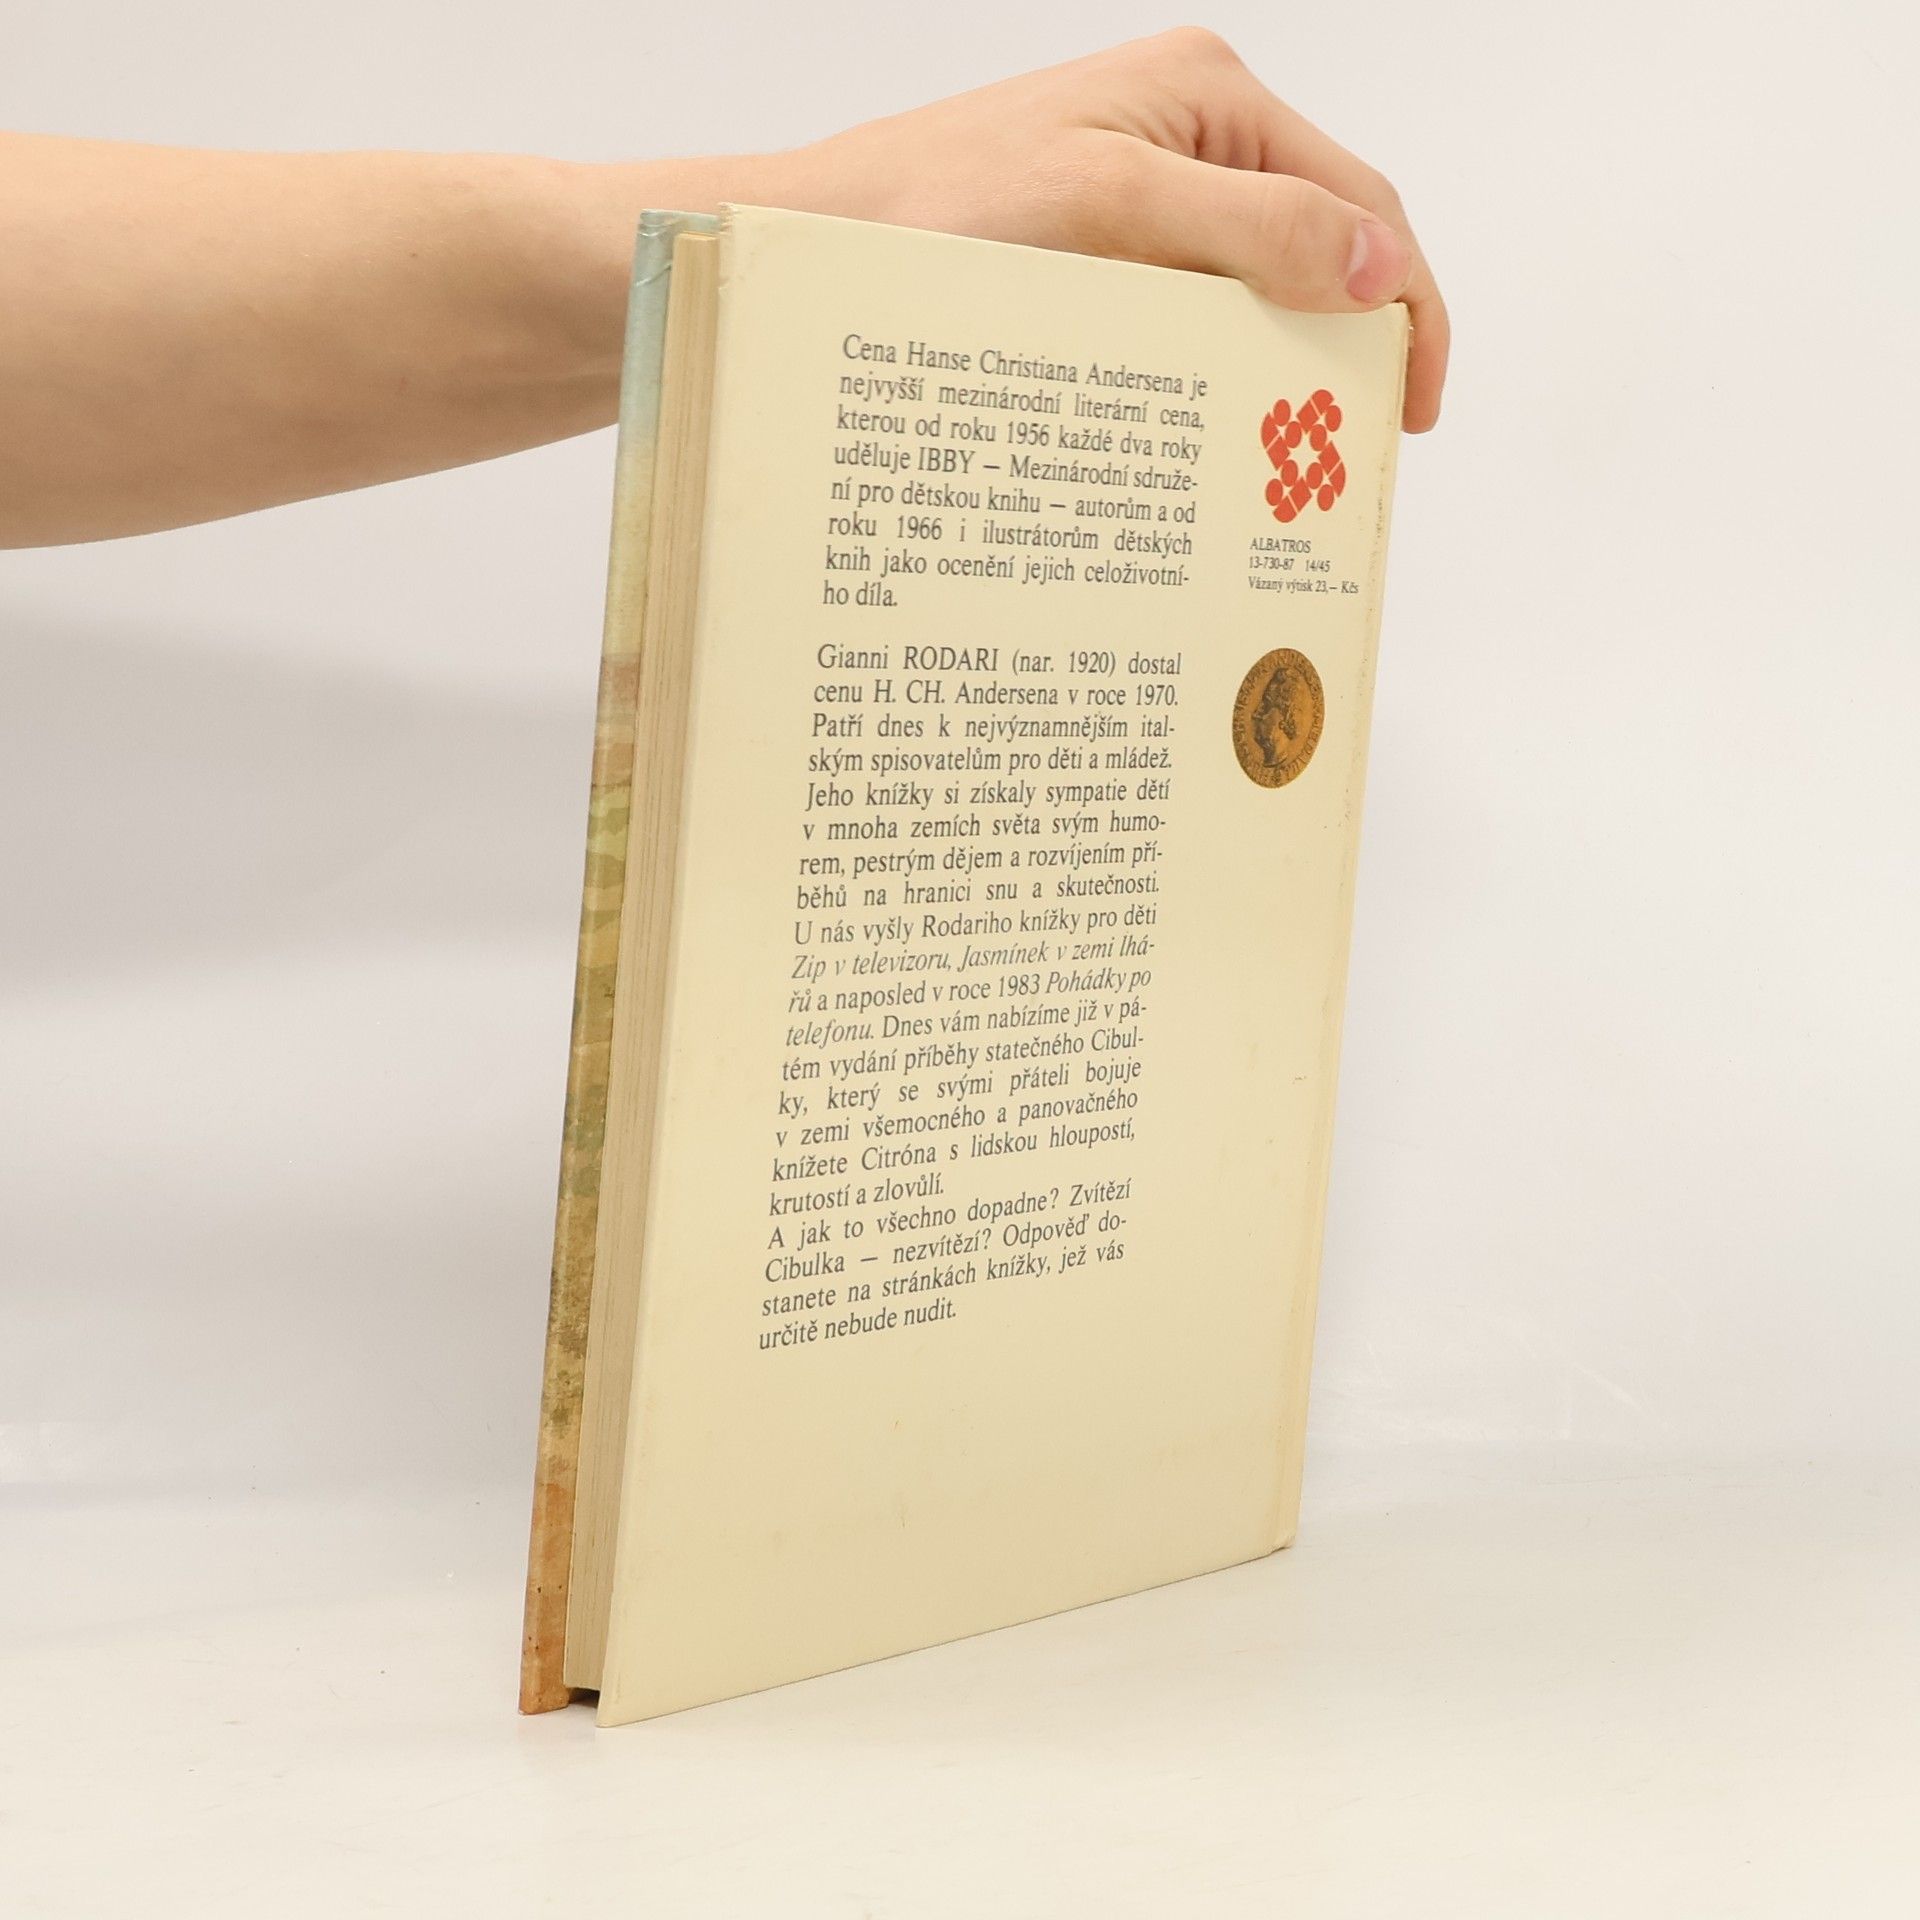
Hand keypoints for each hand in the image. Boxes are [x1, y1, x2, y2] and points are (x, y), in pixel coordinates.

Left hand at [760, 30, 1446, 429]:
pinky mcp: (1103, 248)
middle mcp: (1188, 136)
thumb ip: (1251, 228)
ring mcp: (1144, 192)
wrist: (819, 245)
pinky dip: (1213, 366)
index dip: (1405, 302)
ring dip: (1278, 362)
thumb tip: (1378, 264)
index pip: (1359, 199)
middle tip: (1352, 448)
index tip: (1410, 406)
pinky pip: (1191, 308)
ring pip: (1254, 286)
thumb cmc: (939, 208)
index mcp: (1211, 97)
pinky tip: (1208, 422)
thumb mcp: (1111, 207)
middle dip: (1346, 338)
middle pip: (1316, 244)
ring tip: (1284, 450)